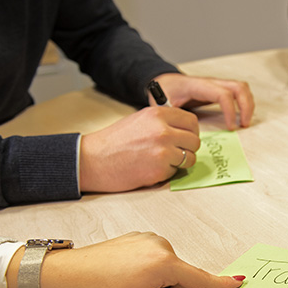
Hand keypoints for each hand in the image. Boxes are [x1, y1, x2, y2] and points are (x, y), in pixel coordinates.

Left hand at [8, 232, 244, 287]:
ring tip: (130, 287)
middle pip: (183, 277)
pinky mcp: (139, 237)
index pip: (200, 278)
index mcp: (163, 263)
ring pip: (170, 268)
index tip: (240, 281)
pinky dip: (150, 270)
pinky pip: (157, 257)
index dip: (220, 283)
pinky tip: (127, 276)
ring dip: (159, 282)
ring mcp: (150, 239)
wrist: (65, 273)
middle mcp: (161, 245)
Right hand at [79, 106, 199, 192]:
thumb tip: (186, 131)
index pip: (191, 121)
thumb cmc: (115, 141)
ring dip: (180, 162)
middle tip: (174, 152)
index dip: (191, 132)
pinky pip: (177, 171)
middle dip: (187, 149)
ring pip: (190, 158)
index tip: (185, 138)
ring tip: (160, 161)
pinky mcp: (160, 169)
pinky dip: (167, 172)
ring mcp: (163, 150)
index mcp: (158, 114)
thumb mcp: (140, 120)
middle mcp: (163, 130)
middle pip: (194, 141)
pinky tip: (150, 168)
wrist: (93, 160)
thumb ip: (163, 122)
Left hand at [152, 73, 253, 129]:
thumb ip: (174, 117)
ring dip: (248, 104)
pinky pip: (239, 92)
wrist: (164, 82)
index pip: (223, 94)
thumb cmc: (165, 92)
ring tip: (244, 122)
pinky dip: (244, 103)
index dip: (230, 112)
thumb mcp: (163, 104)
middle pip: (239, 87)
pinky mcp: (219, 90)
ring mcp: (217, 84)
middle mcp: (211, 82)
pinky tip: (240, 117)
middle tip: (244, 125)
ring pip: (242, 88)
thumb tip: (183, 131)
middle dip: (246, 107)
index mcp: (198, 86)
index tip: (230, 128)